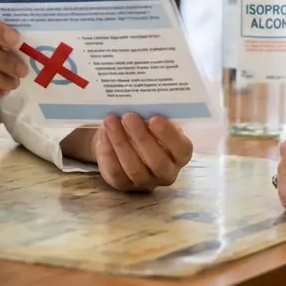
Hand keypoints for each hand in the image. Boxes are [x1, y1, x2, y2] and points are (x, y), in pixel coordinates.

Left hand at [67, 114, 193, 191]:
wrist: (126, 139)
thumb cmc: (146, 125)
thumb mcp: (155, 117)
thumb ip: (155, 113)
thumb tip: (144, 100)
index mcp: (180, 154)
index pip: (182, 150)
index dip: (169, 136)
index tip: (155, 118)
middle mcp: (167, 172)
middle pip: (157, 162)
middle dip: (141, 138)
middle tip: (129, 116)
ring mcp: (145, 182)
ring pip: (134, 168)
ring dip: (121, 143)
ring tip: (111, 120)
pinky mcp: (124, 185)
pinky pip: (115, 172)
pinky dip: (108, 152)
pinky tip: (104, 134)